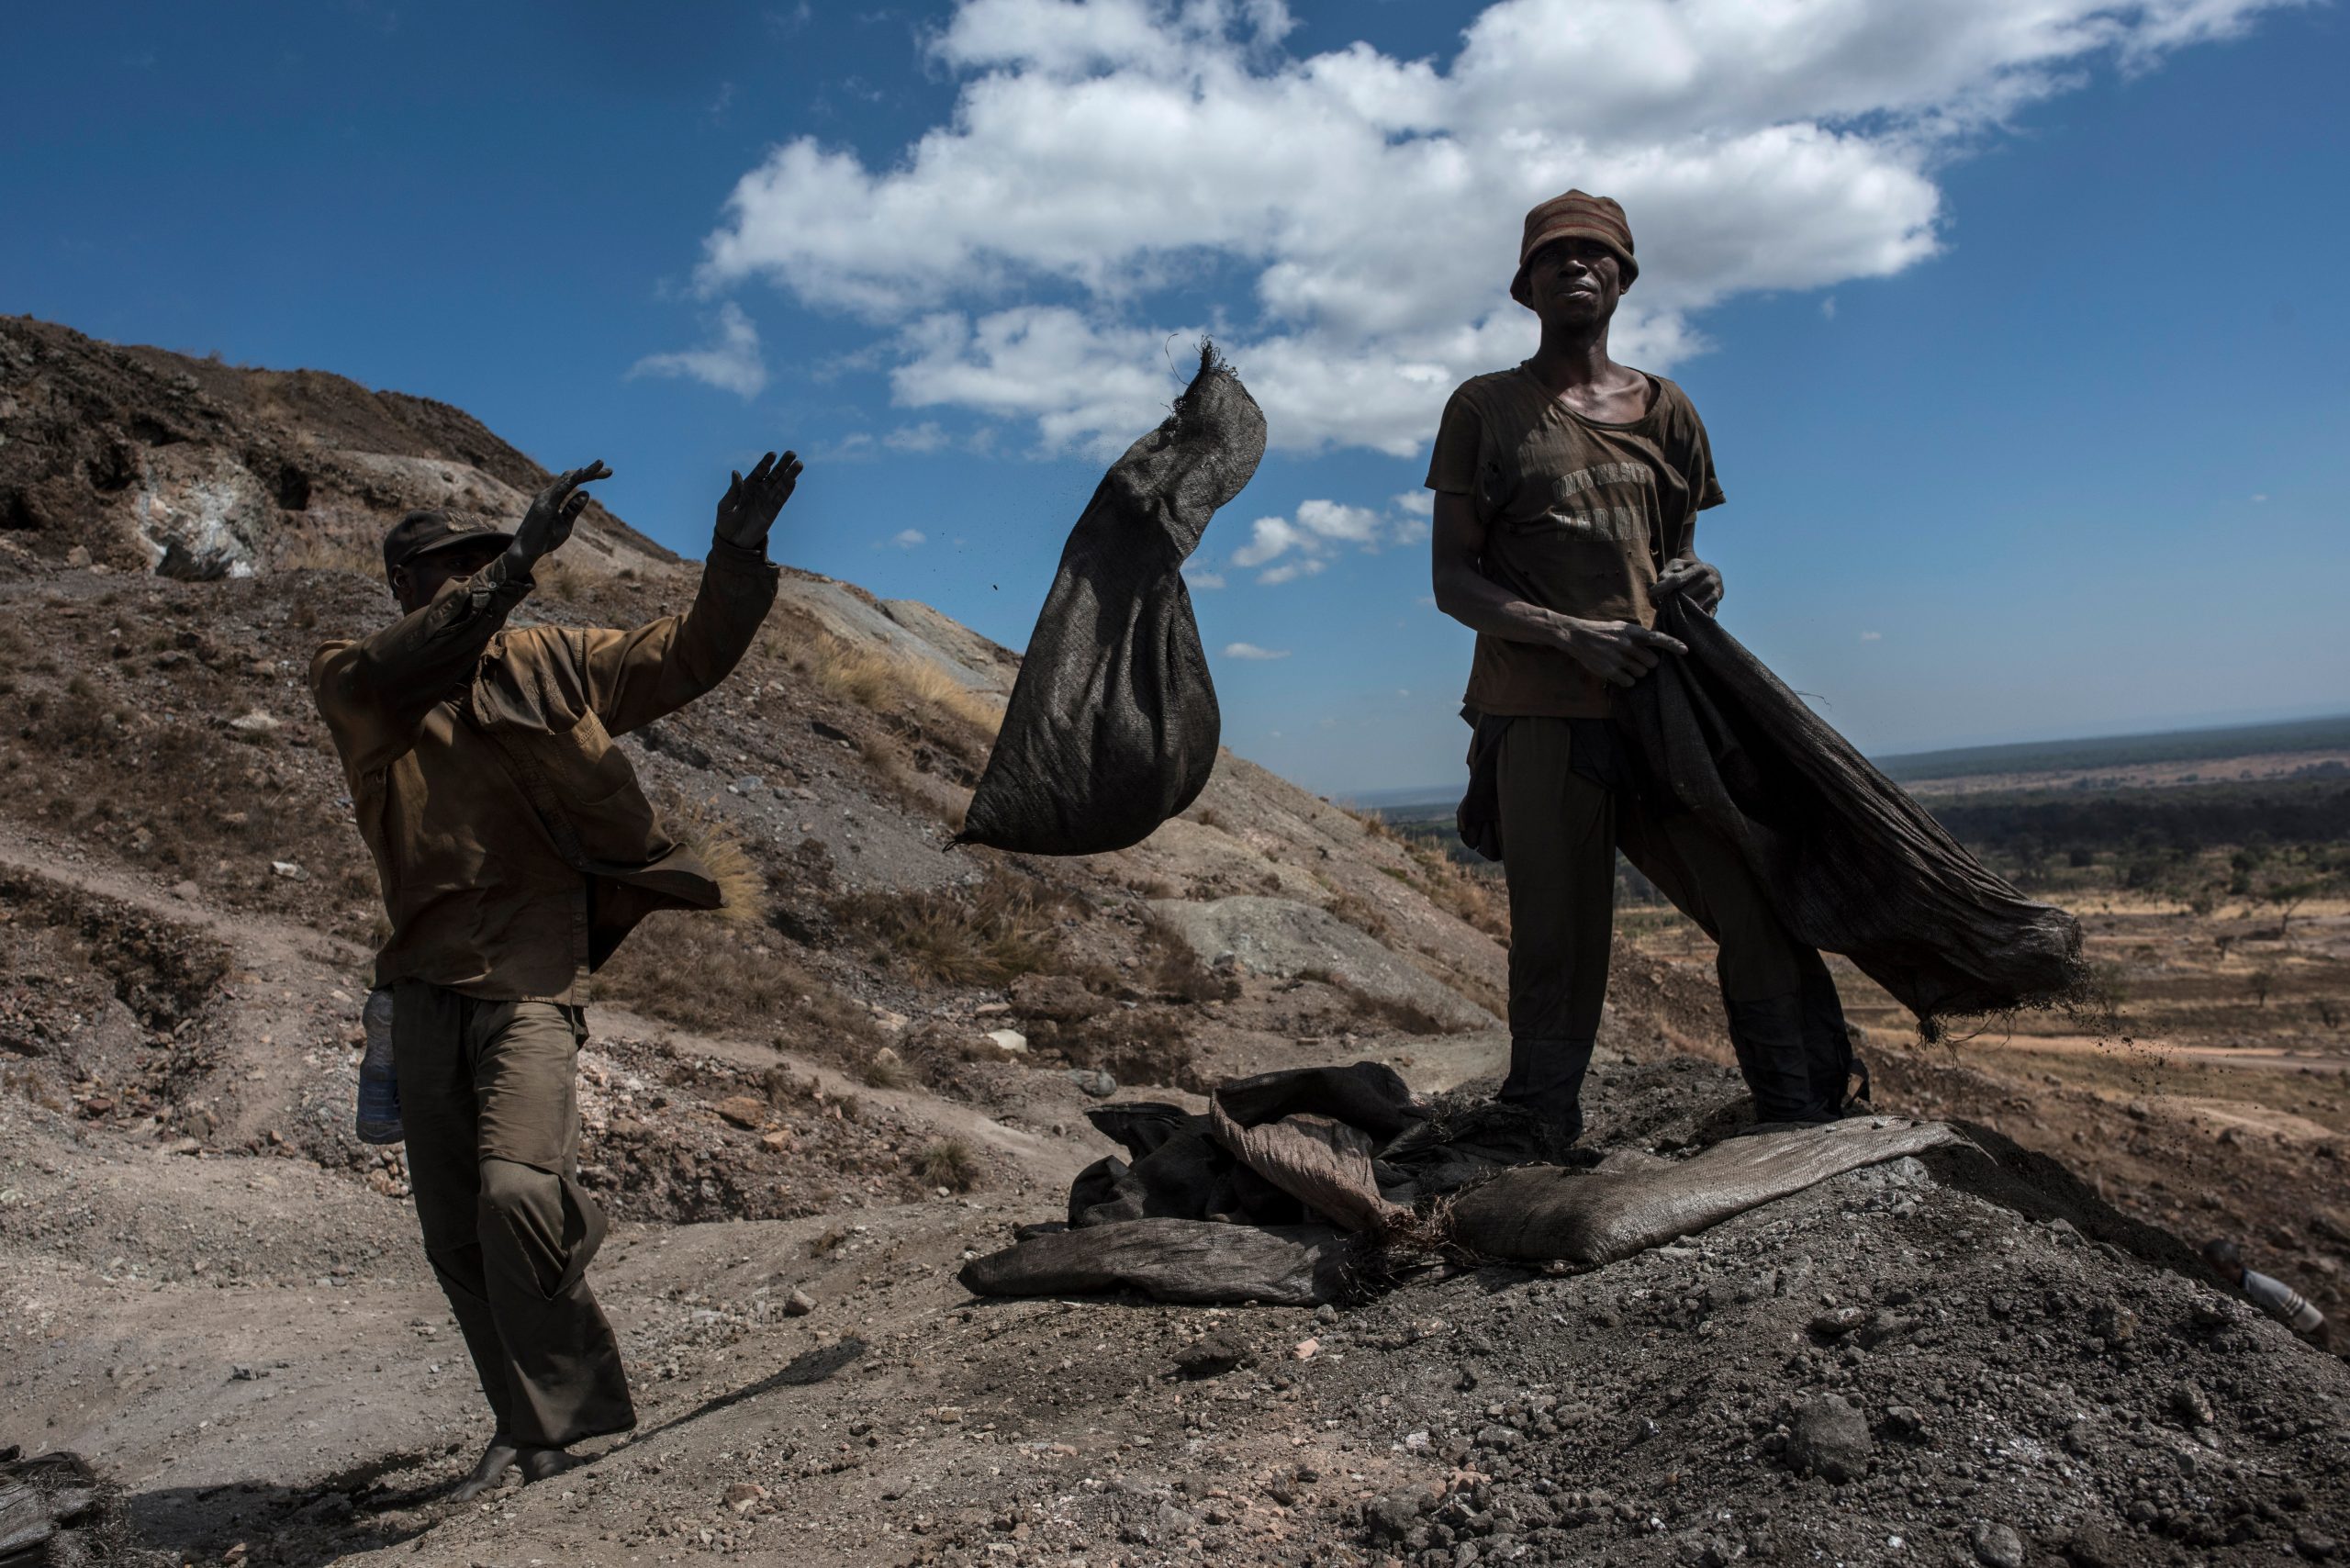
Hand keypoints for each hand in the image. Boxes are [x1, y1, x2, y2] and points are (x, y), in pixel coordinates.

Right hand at [507, 461, 610, 570]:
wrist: (526, 552)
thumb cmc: (544, 539)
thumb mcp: (565, 524)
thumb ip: (573, 509)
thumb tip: (586, 493)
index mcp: (553, 497)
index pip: (572, 481)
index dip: (589, 476)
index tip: (608, 473)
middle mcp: (548, 494)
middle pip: (571, 477)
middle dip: (591, 472)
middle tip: (610, 470)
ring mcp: (545, 498)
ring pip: (567, 479)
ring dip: (585, 472)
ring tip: (601, 465)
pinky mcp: (545, 506)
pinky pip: (560, 490)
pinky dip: (572, 480)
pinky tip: (582, 474)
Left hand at [714, 450, 802, 552]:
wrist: (732, 541)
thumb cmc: (725, 521)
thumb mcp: (725, 504)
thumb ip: (733, 490)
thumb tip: (735, 473)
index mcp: (747, 486)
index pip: (760, 471)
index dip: (766, 463)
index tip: (773, 454)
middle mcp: (760, 491)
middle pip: (774, 475)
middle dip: (783, 465)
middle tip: (792, 453)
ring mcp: (767, 501)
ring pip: (781, 485)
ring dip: (790, 475)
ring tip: (799, 464)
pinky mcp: (772, 512)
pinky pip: (781, 499)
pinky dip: (787, 490)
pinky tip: (794, 481)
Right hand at [1556, 616, 1686, 687]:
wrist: (1578, 636)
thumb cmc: (1603, 631)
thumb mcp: (1622, 627)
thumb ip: (1638, 635)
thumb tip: (1656, 644)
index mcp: (1632, 632)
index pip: (1657, 638)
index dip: (1672, 644)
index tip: (1686, 650)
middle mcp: (1627, 644)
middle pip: (1653, 662)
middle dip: (1647, 663)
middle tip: (1636, 659)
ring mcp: (1618, 658)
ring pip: (1642, 673)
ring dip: (1636, 671)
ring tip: (1624, 664)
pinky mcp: (1610, 670)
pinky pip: (1629, 681)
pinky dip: (1626, 679)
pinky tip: (1618, 672)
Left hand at [1654, 557, 1723, 613]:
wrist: (1713, 577)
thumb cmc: (1689, 571)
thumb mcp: (1677, 565)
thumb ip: (1666, 572)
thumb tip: (1659, 587)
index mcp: (1699, 568)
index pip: (1677, 580)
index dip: (1662, 587)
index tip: (1650, 593)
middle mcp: (1709, 581)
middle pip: (1683, 595)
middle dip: (1670, 598)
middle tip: (1663, 599)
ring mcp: (1714, 596)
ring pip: (1690, 607)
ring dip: (1678, 608)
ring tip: (1673, 605)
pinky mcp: (1715, 608)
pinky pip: (1697, 616)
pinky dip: (1688, 617)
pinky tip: (1682, 614)